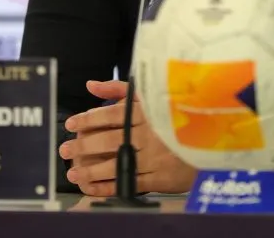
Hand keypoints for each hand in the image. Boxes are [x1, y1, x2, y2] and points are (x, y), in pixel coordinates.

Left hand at [59, 79, 196, 196]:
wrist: (210, 142)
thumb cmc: (175, 116)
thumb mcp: (150, 97)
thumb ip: (118, 90)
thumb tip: (91, 85)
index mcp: (146, 112)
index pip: (112, 115)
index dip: (89, 119)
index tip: (71, 124)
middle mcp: (149, 134)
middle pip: (110, 141)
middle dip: (84, 146)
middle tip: (64, 150)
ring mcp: (154, 157)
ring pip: (117, 164)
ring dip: (92, 170)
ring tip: (73, 172)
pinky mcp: (159, 178)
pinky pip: (129, 183)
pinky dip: (109, 187)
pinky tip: (92, 187)